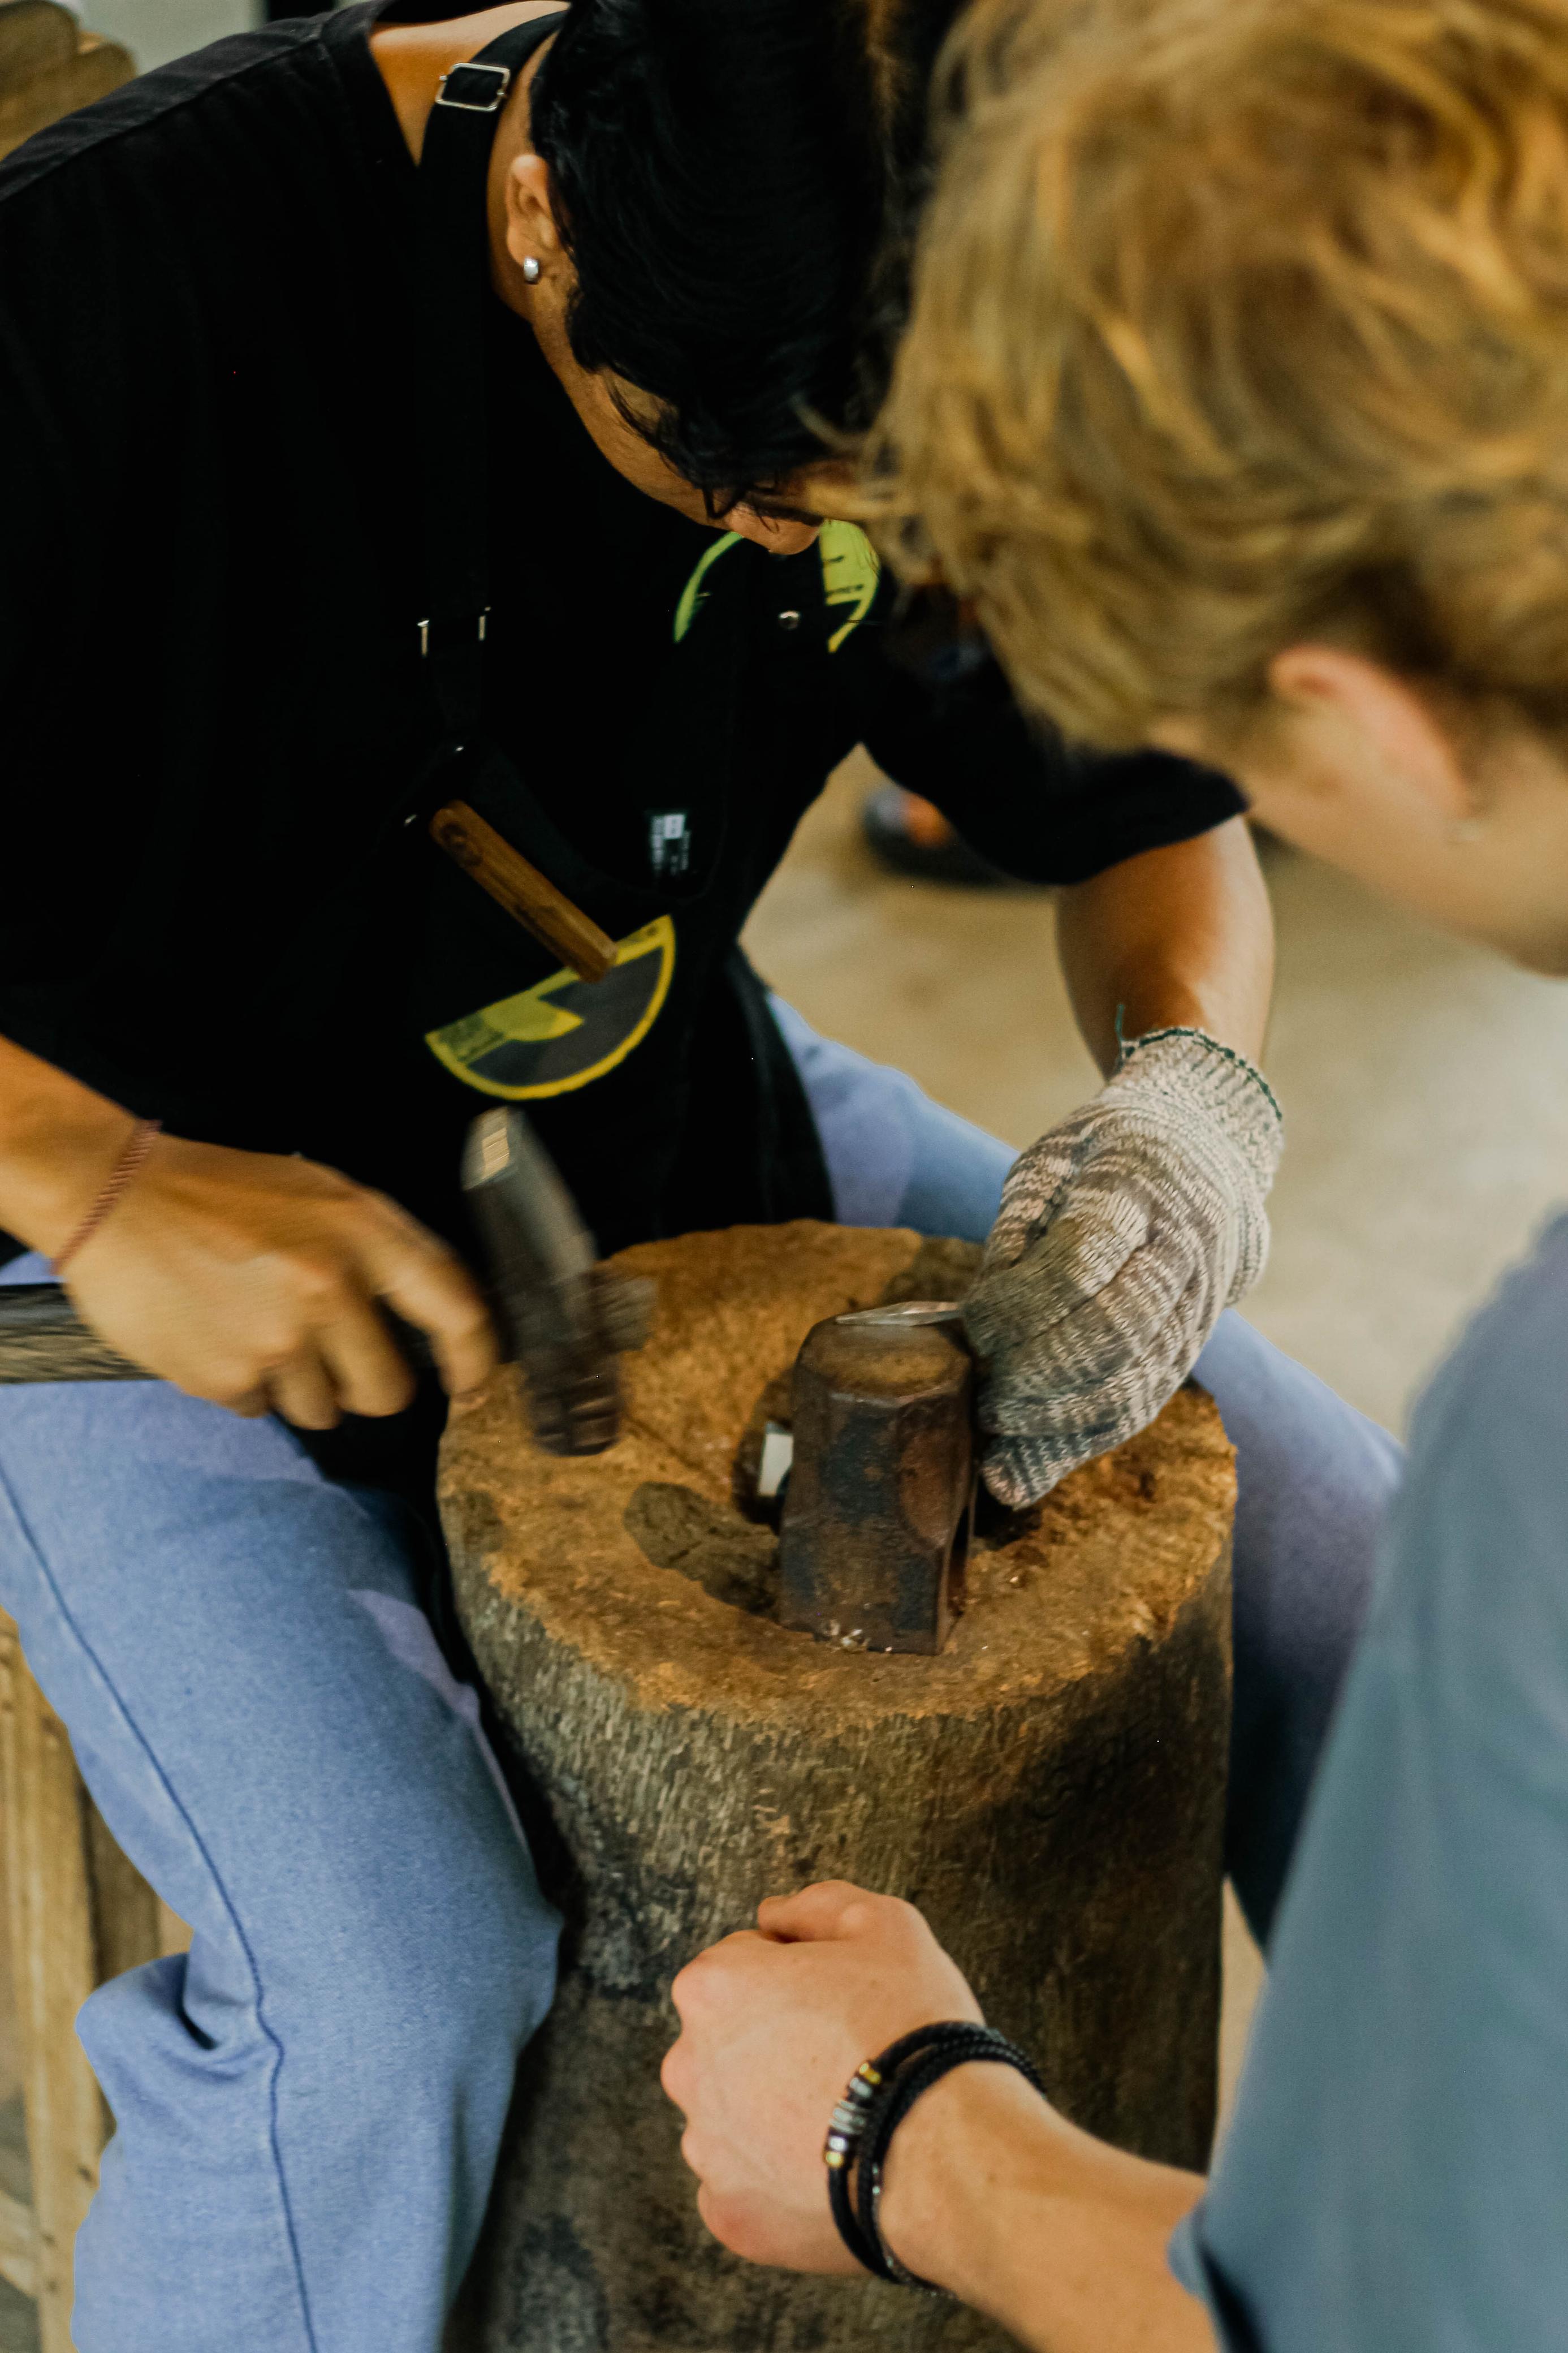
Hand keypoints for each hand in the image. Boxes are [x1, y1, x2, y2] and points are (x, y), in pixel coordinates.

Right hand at [63, 1131, 495, 1423]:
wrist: (111, 1195)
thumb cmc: (219, 1191)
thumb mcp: (319, 1192)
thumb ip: (379, 1248)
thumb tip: (436, 1314)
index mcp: (363, 1234)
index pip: (457, 1312)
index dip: (477, 1361)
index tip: (476, 1389)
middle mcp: (330, 1290)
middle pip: (388, 1391)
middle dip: (366, 1386)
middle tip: (332, 1357)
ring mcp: (277, 1341)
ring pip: (323, 1410)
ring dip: (300, 1386)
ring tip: (258, 1331)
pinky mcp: (226, 1377)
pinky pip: (261, 1409)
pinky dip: (245, 1385)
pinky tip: (217, 1335)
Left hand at [662, 1881, 981, 2273]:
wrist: (944, 2151)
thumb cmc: (912, 2030)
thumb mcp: (883, 1924)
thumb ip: (816, 1906)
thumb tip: (774, 1915)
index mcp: (712, 1988)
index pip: (743, 1962)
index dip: (799, 1974)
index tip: (841, 1998)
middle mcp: (688, 2066)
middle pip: (730, 2041)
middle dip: (775, 2043)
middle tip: (846, 2057)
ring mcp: (706, 2149)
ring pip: (735, 2115)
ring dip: (773, 2111)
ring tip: (847, 2116)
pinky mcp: (730, 2215)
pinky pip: (748, 2184)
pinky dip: (780, 2178)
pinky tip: (833, 2166)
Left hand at [963, 1029, 1281, 1505]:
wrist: (1209, 1158)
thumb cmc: (1106, 1157)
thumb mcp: (1053, 1160)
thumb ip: (1017, 1228)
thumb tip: (980, 1313)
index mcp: (1143, 1187)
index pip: (1082, 1261)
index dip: (1019, 1304)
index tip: (975, 1320)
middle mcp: (1182, 1254)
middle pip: (1112, 1333)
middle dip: (1036, 1373)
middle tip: (982, 1389)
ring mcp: (1194, 1310)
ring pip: (1131, 1385)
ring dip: (1053, 1422)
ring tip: (992, 1428)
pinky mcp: (1186, 1351)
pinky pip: (1135, 1409)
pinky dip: (1074, 1445)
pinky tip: (1019, 1472)